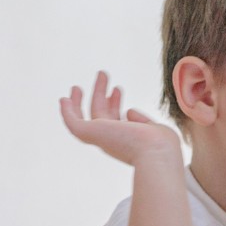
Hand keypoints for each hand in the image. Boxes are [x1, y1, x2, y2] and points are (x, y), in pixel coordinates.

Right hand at [59, 71, 182, 167]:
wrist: (156, 151)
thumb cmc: (161, 145)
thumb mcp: (153, 129)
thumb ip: (141, 121)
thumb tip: (129, 111)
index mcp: (126, 140)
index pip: (116, 121)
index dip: (114, 104)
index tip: (118, 89)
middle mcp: (111, 141)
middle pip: (101, 114)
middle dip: (101, 93)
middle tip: (103, 74)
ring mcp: (100, 138)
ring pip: (85, 118)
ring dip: (82, 99)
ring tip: (84, 80)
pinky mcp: (90, 134)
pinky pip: (73, 123)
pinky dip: (67, 112)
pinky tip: (64, 99)